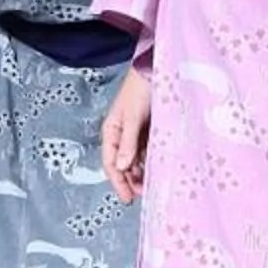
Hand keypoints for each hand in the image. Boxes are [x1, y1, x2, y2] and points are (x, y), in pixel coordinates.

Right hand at [102, 68, 152, 201]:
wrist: (155, 70)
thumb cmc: (140, 90)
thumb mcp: (132, 117)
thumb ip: (128, 143)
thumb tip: (121, 167)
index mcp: (112, 131)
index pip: (110, 163)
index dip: (118, 182)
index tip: (128, 198)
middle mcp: (121, 135)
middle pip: (122, 164)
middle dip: (130, 181)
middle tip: (143, 195)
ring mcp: (135, 133)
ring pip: (135, 160)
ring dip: (140, 173)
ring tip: (151, 186)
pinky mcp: (148, 130)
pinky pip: (146, 151)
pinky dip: (149, 162)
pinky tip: (157, 170)